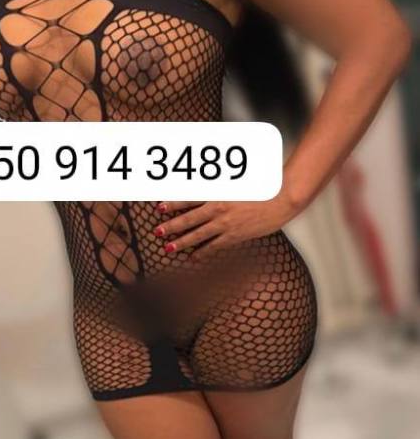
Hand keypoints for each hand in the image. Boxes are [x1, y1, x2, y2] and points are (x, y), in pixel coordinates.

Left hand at [153, 193, 294, 256]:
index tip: (159, 208)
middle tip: (157, 232)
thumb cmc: (261, 187)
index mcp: (217, 192)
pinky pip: (214, 246)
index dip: (173, 203)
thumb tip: (205, 190)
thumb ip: (219, 187)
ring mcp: (226, 223)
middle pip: (189, 218)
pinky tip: (193, 257)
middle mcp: (218, 208)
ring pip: (198, 234)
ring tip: (168, 248)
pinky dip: (202, 252)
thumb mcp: (237, 182)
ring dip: (182, 241)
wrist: (281, 198)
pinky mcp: (235, 235)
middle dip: (171, 226)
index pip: (189, 198)